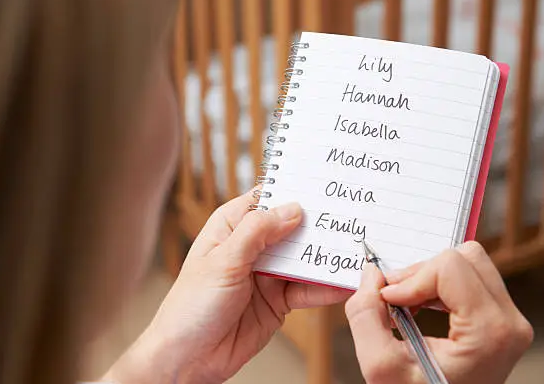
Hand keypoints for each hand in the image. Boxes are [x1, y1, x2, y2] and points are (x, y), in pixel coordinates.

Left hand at [105, 190, 349, 383]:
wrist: (188, 359)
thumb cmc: (191, 306)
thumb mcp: (223, 261)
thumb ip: (258, 233)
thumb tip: (293, 209)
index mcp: (231, 227)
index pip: (267, 199)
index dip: (293, 190)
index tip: (322, 185)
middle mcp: (252, 246)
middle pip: (292, 227)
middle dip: (318, 224)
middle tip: (350, 217)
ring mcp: (267, 273)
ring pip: (304, 258)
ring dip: (326, 256)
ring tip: (355, 249)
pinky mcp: (279, 300)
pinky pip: (308, 288)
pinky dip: (327, 286)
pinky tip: (346, 282)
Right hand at [346, 242, 532, 383]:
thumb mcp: (380, 367)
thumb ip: (366, 316)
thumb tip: (371, 274)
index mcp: (491, 333)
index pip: (450, 268)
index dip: (411, 278)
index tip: (387, 300)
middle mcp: (509, 322)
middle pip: (465, 257)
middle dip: (421, 273)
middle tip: (394, 297)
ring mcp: (509, 320)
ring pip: (468, 262)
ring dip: (429, 277)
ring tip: (407, 303)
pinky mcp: (500, 318)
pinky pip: (470, 277)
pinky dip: (438, 284)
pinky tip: (420, 307)